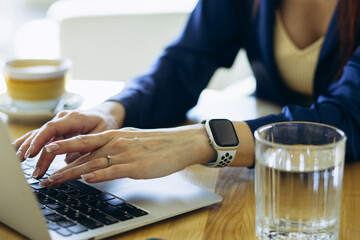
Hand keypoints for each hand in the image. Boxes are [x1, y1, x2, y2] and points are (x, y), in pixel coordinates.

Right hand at [13, 101, 124, 178]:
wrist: (105, 113)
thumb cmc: (105, 123)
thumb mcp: (101, 134)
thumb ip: (86, 145)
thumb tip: (68, 160)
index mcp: (74, 118)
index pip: (52, 128)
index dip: (41, 140)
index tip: (32, 153)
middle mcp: (62, 119)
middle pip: (44, 135)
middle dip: (35, 152)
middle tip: (34, 171)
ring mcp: (58, 123)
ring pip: (39, 134)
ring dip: (28, 147)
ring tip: (19, 161)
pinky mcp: (56, 129)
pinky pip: (40, 135)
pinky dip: (29, 142)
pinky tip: (18, 150)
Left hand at [39, 124, 215, 186]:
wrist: (180, 143)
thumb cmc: (158, 143)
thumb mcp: (132, 140)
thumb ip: (114, 146)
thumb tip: (99, 157)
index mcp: (115, 135)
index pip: (84, 141)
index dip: (64, 147)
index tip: (47, 152)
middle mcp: (117, 142)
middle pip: (83, 153)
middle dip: (61, 164)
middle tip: (44, 173)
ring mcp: (126, 154)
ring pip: (93, 163)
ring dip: (72, 173)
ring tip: (55, 181)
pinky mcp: (137, 166)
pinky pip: (114, 170)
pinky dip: (99, 175)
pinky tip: (87, 179)